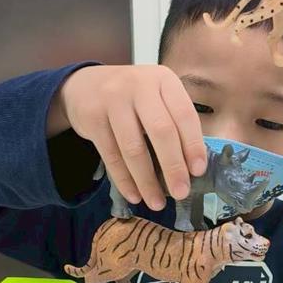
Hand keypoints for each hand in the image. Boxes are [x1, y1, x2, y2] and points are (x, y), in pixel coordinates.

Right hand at [48, 64, 206, 210]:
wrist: (85, 85)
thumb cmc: (133, 98)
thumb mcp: (157, 96)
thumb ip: (174, 121)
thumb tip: (191, 167)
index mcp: (163, 80)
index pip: (184, 114)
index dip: (193, 145)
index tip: (198, 172)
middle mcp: (139, 85)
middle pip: (161, 131)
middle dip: (173, 167)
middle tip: (181, 193)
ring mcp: (113, 100)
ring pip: (134, 148)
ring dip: (147, 181)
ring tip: (157, 203)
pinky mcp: (92, 118)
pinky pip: (111, 156)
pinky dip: (124, 180)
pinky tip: (134, 195)